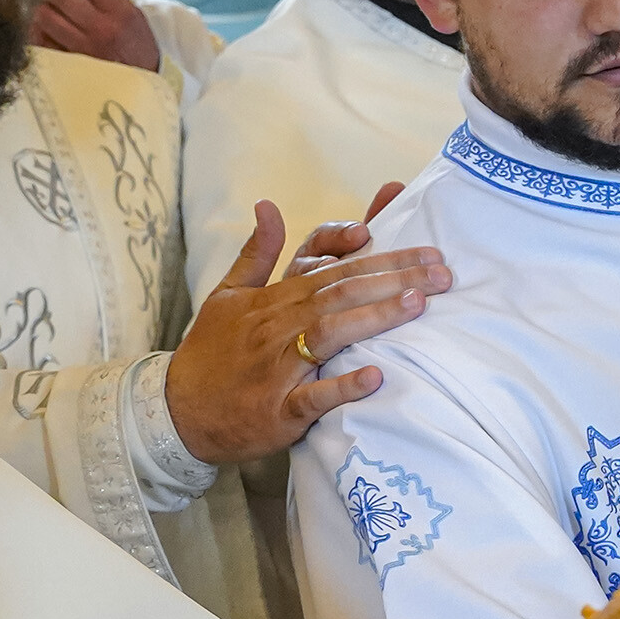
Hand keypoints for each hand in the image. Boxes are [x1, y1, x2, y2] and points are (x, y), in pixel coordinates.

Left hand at [29, 0, 161, 71]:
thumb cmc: (135, 45)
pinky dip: (41, 32)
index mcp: (120, 13)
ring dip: (45, 10)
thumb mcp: (132, 15)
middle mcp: (101, 29)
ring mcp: (81, 49)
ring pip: (44, 15)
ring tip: (53, 12)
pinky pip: (40, 40)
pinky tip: (51, 32)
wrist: (141, 84)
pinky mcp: (67, 65)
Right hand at [166, 198, 449, 463]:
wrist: (176, 413)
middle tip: (443, 273)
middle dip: (395, 279)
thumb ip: (257, 253)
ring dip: (374, 318)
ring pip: (330, 334)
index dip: (376, 255)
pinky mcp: (279, 410)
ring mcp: (279, 368)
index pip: (333, 268)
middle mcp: (279, 327)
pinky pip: (314, 397)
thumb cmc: (210, 352)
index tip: (420, 248)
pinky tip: (376, 376)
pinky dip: (344, 386)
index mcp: (274, 300)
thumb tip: (267, 205)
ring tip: (417, 304)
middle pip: (341, 293)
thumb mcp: (227, 295)